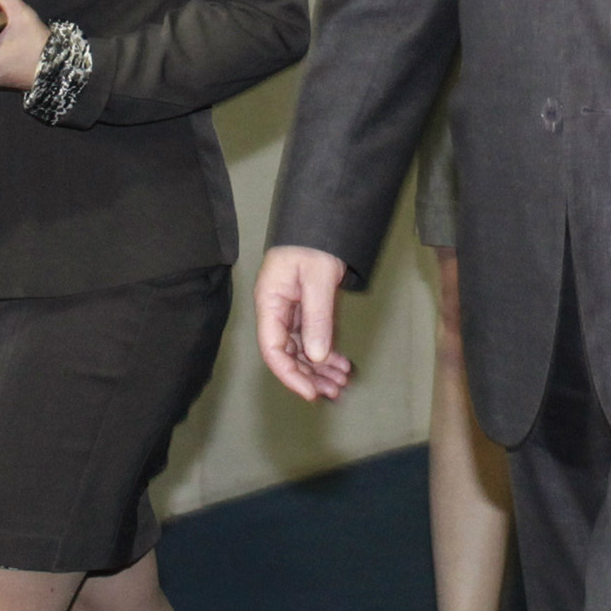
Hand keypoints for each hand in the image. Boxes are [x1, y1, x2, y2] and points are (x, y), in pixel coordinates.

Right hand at [253, 244, 354, 401]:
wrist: (323, 218)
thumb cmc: (313, 242)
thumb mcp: (317, 278)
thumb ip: (317, 317)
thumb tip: (316, 356)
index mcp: (270, 303)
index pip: (273, 349)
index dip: (290, 374)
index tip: (310, 392)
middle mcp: (277, 310)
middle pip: (288, 353)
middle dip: (309, 375)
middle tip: (334, 391)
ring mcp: (291, 310)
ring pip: (302, 349)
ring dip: (320, 368)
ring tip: (341, 382)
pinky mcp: (306, 308)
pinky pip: (313, 337)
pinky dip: (327, 352)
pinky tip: (341, 365)